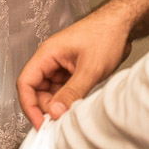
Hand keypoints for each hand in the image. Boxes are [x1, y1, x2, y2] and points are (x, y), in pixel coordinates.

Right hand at [16, 9, 131, 128]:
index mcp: (47, 54)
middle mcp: (50, 60)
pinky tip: (77, 106)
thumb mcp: (89, 68)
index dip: (29, 106)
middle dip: (46, 107)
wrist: (123, 24)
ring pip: (50, 92)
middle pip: (36, 90)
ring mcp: (61, 65)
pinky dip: (67, 100)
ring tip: (70, 114)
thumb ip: (71, 92)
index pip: (25, 83)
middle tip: (59, 122)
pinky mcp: (72, 71)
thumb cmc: (106, 34)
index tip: (40, 123)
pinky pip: (63, 90)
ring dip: (58, 105)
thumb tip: (56, 112)